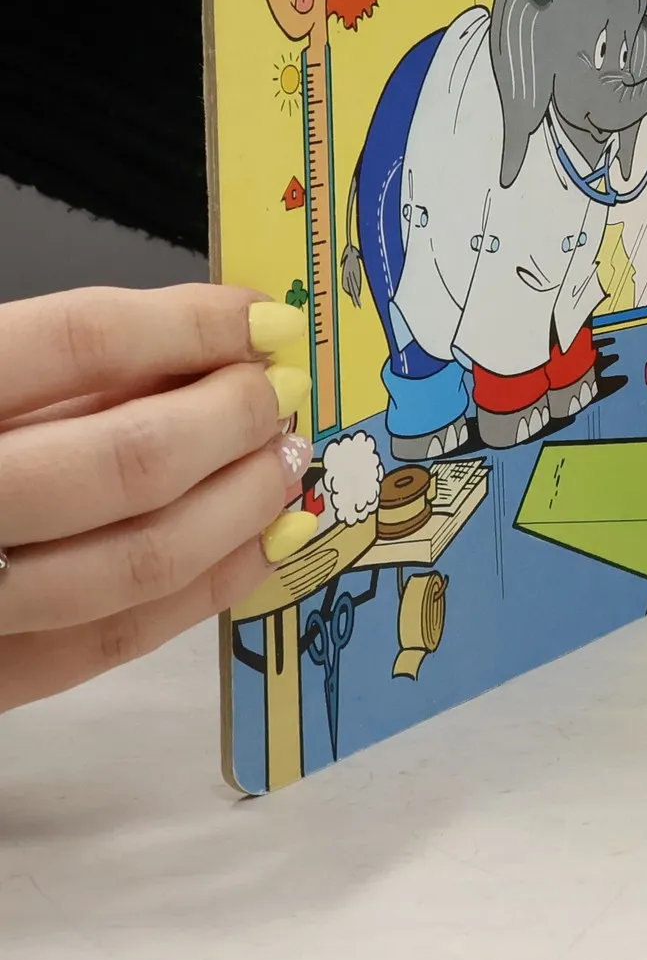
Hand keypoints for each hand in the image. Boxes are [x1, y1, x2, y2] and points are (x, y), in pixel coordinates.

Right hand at [1, 286, 316, 712]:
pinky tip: (252, 548)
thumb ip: (53, 370)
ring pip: (130, 561)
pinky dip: (198, 592)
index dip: (187, 323)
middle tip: (278, 394)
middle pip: (125, 458)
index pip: (74, 340)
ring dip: (235, 507)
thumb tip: (200, 345)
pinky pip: (101, 643)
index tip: (262, 316)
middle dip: (229, 420)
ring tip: (281, 463)